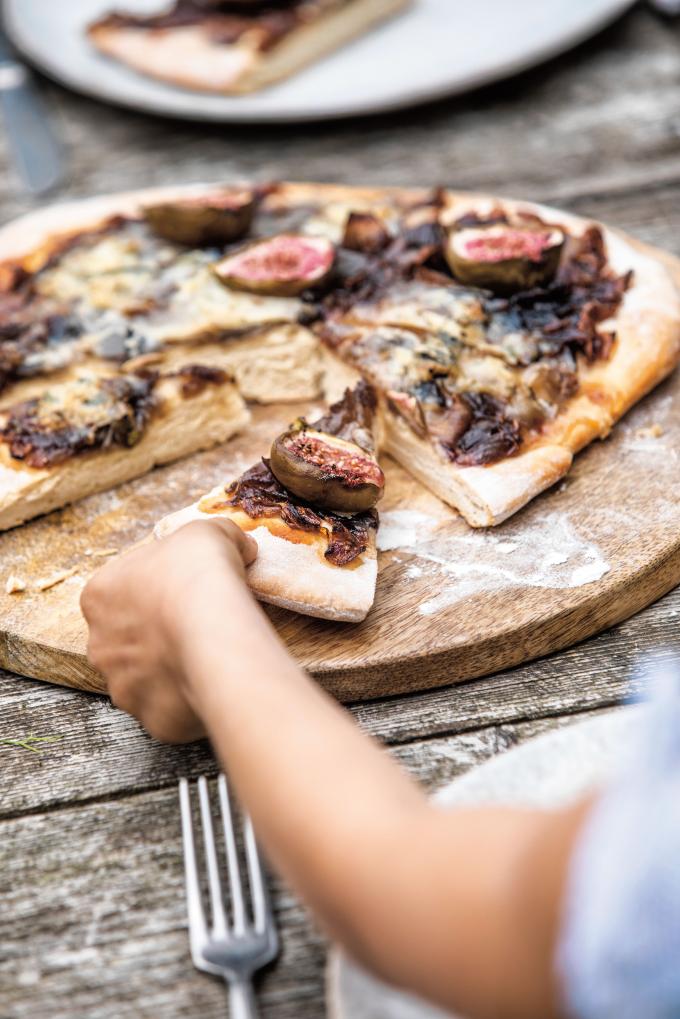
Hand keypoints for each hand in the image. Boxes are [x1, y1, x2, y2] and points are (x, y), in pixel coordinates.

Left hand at [81, 519, 256, 742]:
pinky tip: (214, 682)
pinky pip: (171, 708)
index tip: (190, 586)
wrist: (212, 631)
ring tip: (209, 655)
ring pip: (147, 677)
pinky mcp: (151, 718)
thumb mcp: (209, 533)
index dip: (161, 586)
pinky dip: (190, 699)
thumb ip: (218, 536)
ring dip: (171, 668)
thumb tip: (239, 546)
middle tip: (199, 623)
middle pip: (130, 638)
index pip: (125, 589)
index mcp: (100, 595)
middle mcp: (100, 644)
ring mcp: (123, 685)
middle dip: (160, 632)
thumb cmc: (198, 575)